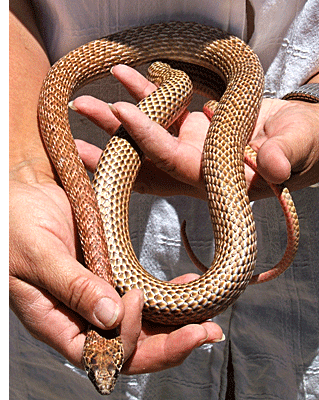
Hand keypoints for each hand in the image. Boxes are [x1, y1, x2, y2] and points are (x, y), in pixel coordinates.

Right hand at [9, 169, 222, 372]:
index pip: (98, 354)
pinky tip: (186, 284)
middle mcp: (81, 313)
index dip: (126, 339)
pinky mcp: (110, 270)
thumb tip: (112, 317)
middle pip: (129, 346)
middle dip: (168, 345)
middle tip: (204, 333)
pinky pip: (140, 291)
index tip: (137, 299)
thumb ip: (73, 287)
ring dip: (175, 323)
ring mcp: (99, 292)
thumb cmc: (14, 223)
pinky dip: (165, 293)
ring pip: (141, 323)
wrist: (19, 191)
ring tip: (206, 317)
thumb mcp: (38, 255)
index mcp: (56, 320)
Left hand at [72, 65, 318, 200]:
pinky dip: (144, 96)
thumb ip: (286, 156)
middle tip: (74, 120)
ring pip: (146, 132)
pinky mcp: (191, 129)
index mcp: (213, 175)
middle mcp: (193, 164)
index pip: (174, 160)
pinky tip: (125, 77)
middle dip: (110, 138)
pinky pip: (162, 112)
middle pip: (145, 154)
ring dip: (115, 116)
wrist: (296, 136)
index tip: (122, 113)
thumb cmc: (301, 144)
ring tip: (82, 101)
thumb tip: (274, 167)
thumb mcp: (297, 148)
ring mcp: (190, 146)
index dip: (149, 139)